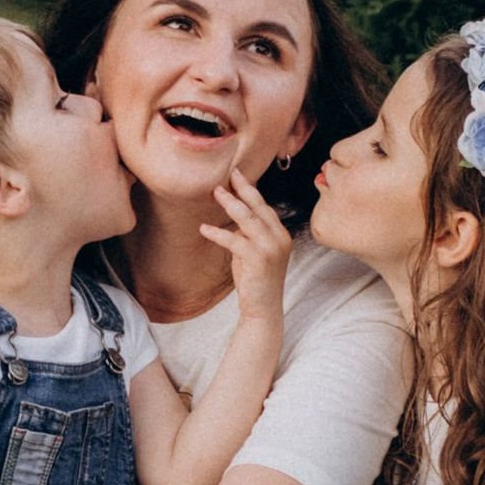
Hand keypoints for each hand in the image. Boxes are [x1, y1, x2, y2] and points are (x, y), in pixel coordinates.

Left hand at [199, 170, 293, 326]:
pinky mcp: (259, 260)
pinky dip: (218, 233)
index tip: (237, 175)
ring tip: (215, 192)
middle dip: (241, 189)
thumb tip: (234, 222)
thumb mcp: (254, 253)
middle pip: (258, 207)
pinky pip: (235, 240)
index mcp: (281, 235)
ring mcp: (272, 249)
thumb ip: (248, 235)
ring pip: (248, 219)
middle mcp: (280, 238)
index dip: (250, 190)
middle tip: (226, 175)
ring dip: (230, 204)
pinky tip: (204, 229)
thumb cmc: (255, 281)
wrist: (263, 310)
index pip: (264, 207)